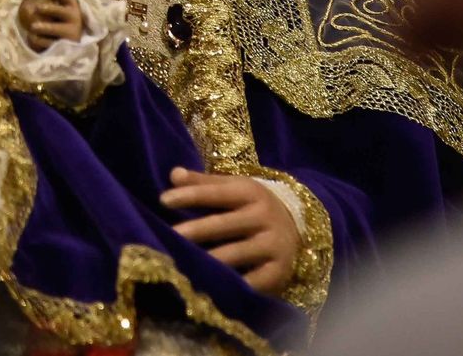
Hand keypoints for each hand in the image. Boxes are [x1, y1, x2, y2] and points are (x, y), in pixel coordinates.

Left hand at [17, 0, 82, 50]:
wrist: (73, 46)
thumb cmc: (64, 23)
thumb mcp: (62, 11)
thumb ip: (52, 1)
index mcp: (73, 7)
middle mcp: (75, 19)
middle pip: (63, 12)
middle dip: (50, 9)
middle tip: (37, 7)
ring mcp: (72, 33)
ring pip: (57, 29)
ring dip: (45, 27)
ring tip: (32, 27)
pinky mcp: (66, 47)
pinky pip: (51, 43)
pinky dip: (40, 40)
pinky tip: (31, 38)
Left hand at [159, 167, 299, 294]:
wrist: (299, 225)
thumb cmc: (253, 206)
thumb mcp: (234, 188)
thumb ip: (203, 183)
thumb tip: (174, 175)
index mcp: (250, 192)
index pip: (217, 193)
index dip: (190, 195)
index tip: (163, 200)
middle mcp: (263, 217)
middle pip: (224, 224)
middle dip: (196, 230)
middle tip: (171, 236)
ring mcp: (272, 245)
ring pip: (236, 253)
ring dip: (209, 260)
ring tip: (183, 264)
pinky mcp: (278, 271)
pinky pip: (252, 281)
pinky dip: (232, 285)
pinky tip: (210, 287)